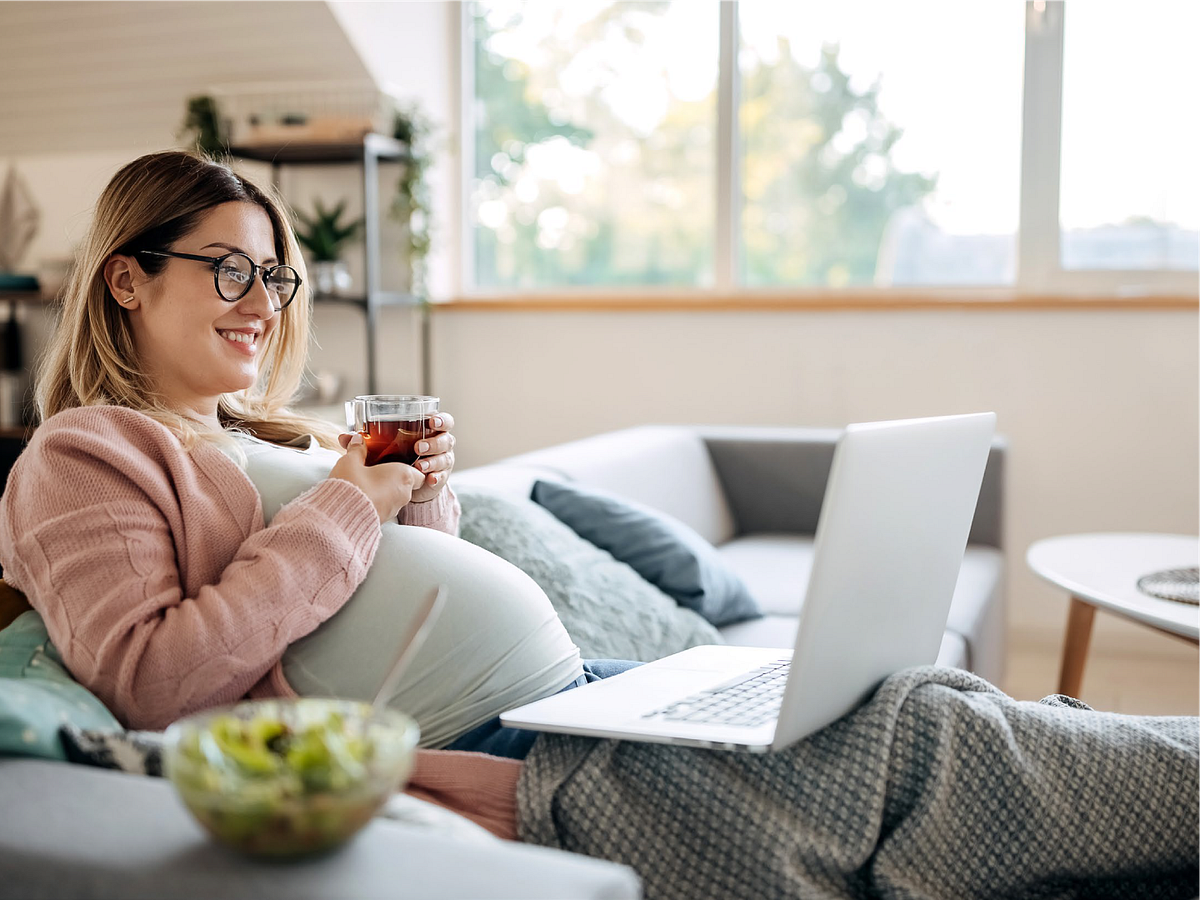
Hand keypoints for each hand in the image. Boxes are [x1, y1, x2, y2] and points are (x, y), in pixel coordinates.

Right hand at [329, 434, 426, 522]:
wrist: (341, 517)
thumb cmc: (352, 486)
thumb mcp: (350, 462)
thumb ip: (356, 450)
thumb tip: (357, 441)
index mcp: (403, 475)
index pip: (418, 472)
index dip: (409, 467)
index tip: (396, 462)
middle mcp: (404, 493)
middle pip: (405, 483)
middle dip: (391, 476)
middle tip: (374, 469)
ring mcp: (394, 508)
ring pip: (394, 495)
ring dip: (383, 488)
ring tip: (364, 481)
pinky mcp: (383, 519)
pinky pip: (384, 505)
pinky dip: (376, 499)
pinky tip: (361, 494)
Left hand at [336, 411, 455, 505]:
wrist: (406, 484)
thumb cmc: (396, 457)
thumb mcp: (383, 447)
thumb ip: (366, 442)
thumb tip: (344, 437)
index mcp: (429, 431)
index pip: (443, 421)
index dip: (441, 420)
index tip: (431, 422)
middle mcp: (440, 444)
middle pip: (446, 440)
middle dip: (435, 442)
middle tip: (419, 447)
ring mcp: (442, 462)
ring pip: (445, 458)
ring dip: (433, 460)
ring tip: (419, 465)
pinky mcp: (440, 478)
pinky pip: (442, 477)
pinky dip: (436, 477)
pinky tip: (429, 479)